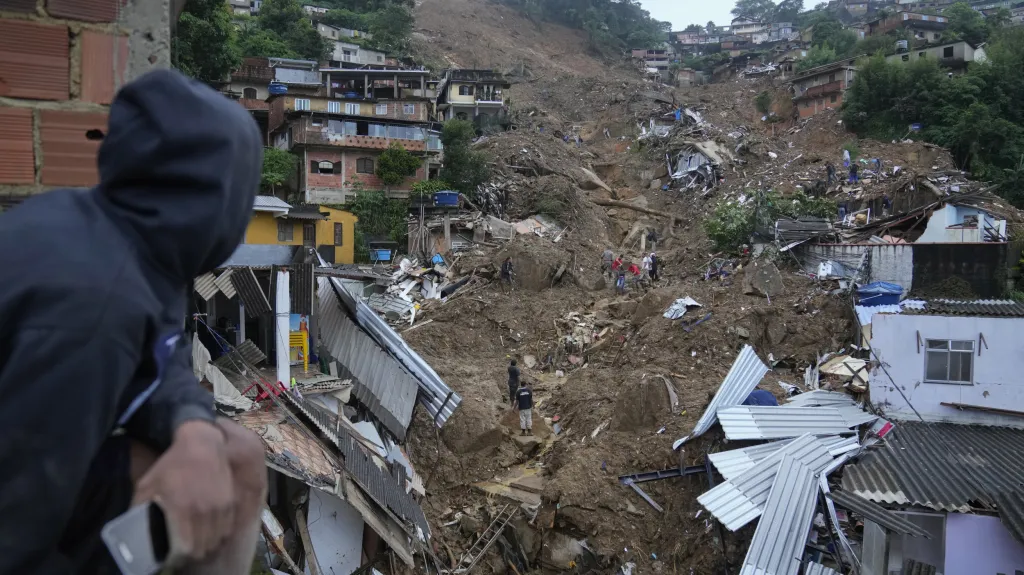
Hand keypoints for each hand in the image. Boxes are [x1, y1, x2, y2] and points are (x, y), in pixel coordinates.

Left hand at [132, 420, 234, 561]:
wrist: (202, 444)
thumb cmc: (172, 464)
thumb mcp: (148, 484)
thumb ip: (140, 507)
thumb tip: (132, 528)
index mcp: (182, 509)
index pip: (185, 548)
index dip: (178, 557)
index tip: (172, 556)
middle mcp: (205, 511)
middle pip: (202, 548)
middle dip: (192, 553)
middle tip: (184, 551)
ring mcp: (221, 507)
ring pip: (216, 540)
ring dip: (207, 545)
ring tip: (197, 543)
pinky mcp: (231, 502)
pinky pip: (227, 529)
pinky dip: (219, 534)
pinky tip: (210, 532)